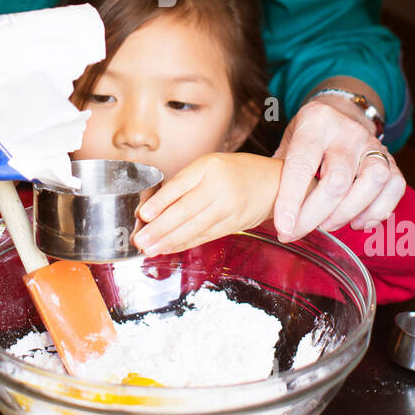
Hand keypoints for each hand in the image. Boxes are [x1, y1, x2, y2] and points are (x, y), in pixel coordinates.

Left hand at [133, 153, 287, 255]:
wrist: (274, 183)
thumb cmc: (237, 172)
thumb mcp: (210, 166)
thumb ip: (186, 182)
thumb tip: (155, 206)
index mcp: (209, 167)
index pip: (180, 185)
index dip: (160, 202)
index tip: (144, 215)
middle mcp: (219, 187)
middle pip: (185, 210)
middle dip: (159, 228)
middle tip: (140, 239)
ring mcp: (229, 207)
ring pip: (194, 227)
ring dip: (169, 241)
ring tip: (149, 248)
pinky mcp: (234, 224)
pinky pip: (205, 236)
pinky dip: (185, 244)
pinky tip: (169, 248)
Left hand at [270, 98, 405, 241]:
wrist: (341, 113)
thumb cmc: (308, 136)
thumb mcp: (287, 141)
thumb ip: (279, 170)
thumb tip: (263, 208)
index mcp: (315, 122)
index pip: (302, 164)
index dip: (292, 199)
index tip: (284, 227)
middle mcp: (348, 132)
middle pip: (338, 180)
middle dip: (316, 215)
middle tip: (297, 232)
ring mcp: (373, 144)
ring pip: (372, 182)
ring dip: (348, 213)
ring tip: (328, 225)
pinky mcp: (392, 159)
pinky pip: (395, 187)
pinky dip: (377, 211)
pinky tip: (357, 222)